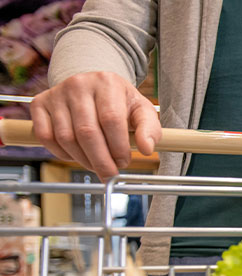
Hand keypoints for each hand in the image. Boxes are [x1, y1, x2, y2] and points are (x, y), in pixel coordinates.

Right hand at [30, 71, 161, 181]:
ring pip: (66, 138)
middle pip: (87, 132)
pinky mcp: (40, 104)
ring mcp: (56, 93)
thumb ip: (149, 130)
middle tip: (110, 174)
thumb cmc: (120, 103)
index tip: (124, 162)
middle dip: (101, 160)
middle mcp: (79, 84)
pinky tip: (78, 155)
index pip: (111, 120)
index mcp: (107, 83)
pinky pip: (46, 137)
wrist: (94, 87)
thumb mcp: (141, 111)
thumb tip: (147, 149)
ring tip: (97, 165)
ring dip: (83, 160)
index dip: (118, 147)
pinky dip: (62, 154)